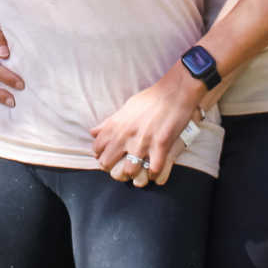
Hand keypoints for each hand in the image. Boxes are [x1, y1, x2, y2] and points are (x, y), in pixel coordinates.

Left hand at [91, 63, 204, 184]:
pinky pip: (154, 171)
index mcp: (115, 124)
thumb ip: (108, 123)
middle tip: (122, 167)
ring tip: (139, 171)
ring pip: (129, 171)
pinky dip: (154, 174)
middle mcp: (125, 134)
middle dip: (112, 168)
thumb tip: (93, 132)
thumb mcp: (125, 107)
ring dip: (134, 174)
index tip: (109, 156)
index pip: (97, 148)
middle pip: (106, 164)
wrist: (174, 93)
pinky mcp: (160, 146)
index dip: (101, 154)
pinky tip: (155, 171)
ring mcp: (142, 142)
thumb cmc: (150, 99)